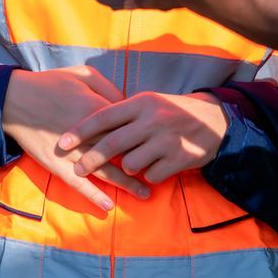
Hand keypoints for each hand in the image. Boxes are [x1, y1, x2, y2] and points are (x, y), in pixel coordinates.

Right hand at [1, 66, 150, 211]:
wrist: (14, 99)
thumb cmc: (50, 83)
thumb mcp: (82, 74)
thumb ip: (108, 88)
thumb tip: (127, 102)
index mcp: (96, 111)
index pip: (127, 127)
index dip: (143, 135)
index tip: (158, 141)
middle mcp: (88, 136)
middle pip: (122, 152)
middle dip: (143, 162)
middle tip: (162, 173)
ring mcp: (72, 153)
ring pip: (105, 172)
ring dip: (127, 184)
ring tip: (146, 194)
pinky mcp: (57, 165)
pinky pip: (78, 184)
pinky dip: (94, 195)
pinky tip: (108, 206)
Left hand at [57, 92, 229, 185]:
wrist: (216, 121)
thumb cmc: (173, 112)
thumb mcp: (150, 102)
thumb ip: (124, 113)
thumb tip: (90, 127)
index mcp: (142, 102)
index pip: (104, 117)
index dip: (80, 132)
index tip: (61, 143)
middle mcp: (153, 120)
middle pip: (112, 144)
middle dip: (91, 160)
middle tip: (78, 170)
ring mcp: (167, 140)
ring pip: (131, 163)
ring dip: (129, 167)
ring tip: (138, 161)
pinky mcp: (180, 159)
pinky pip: (152, 175)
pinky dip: (150, 175)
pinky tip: (158, 167)